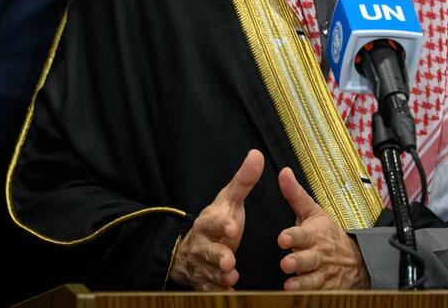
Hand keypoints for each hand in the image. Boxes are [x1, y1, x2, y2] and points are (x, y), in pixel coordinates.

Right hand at [169, 149, 263, 290]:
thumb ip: (244, 181)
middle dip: (217, 256)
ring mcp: (201, 264)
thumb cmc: (218, 221)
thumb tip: (256, 154)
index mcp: (208, 222)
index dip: (221, 225)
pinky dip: (218, 292)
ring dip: (219, 277)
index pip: (213, 222)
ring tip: (232, 277)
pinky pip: (209, 289)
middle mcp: (202, 244)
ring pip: (208, 272)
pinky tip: (232, 294)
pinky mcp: (204, 281)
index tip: (233, 227)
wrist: (190, 248)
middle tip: (229, 261)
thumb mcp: (229, 200)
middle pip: (207, 250)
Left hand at [277, 166, 370, 290]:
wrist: (357, 260)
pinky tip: (298, 297)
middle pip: (309, 258)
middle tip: (286, 262)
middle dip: (298, 260)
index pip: (303, 234)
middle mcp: (319, 254)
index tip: (282, 238)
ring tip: (290, 285)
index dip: (293, 236)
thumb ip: (295, 195)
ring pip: (313, 279)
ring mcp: (323, 273)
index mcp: (314, 234)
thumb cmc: (328, 234)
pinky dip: (310, 295)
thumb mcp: (313, 212)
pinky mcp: (326, 288)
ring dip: (302, 282)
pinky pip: (319, 293)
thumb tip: (283, 173)